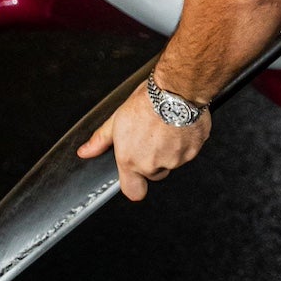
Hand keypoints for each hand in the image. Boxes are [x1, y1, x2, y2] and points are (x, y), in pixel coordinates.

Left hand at [77, 79, 211, 200]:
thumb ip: (101, 140)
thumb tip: (85, 152)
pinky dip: (187, 140)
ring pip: (174, 161)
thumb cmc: (147, 101)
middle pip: (156, 173)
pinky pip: (191, 149)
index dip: (135, 184)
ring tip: (168, 126)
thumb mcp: (117, 119)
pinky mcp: (195, 149)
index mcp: (131, 160)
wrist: (176, 89)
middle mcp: (154, 164)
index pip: (133, 191)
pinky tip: (181, 123)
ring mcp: (176, 159)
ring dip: (172, 149)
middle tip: (154, 137)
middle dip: (155, 160)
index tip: (136, 174)